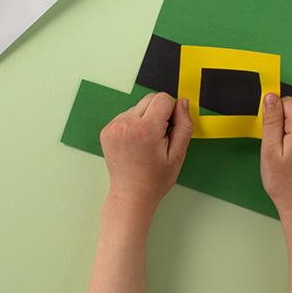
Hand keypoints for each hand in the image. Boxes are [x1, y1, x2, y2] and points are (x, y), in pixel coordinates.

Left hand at [99, 92, 192, 213]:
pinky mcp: (107, 130)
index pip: (163, 98)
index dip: (172, 111)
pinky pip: (127, 115)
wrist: (131, 195)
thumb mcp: (178, 154)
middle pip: (150, 98)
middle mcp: (126, 125)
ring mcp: (114, 127)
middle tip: (160, 137)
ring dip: (146, 118)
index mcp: (145, 130)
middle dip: (159, 112)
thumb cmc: (155, 179)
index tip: (169, 129)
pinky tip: (137, 142)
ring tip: (146, 142)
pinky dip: (134, 124)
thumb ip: (184, 125)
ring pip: (139, 106)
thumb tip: (183, 102)